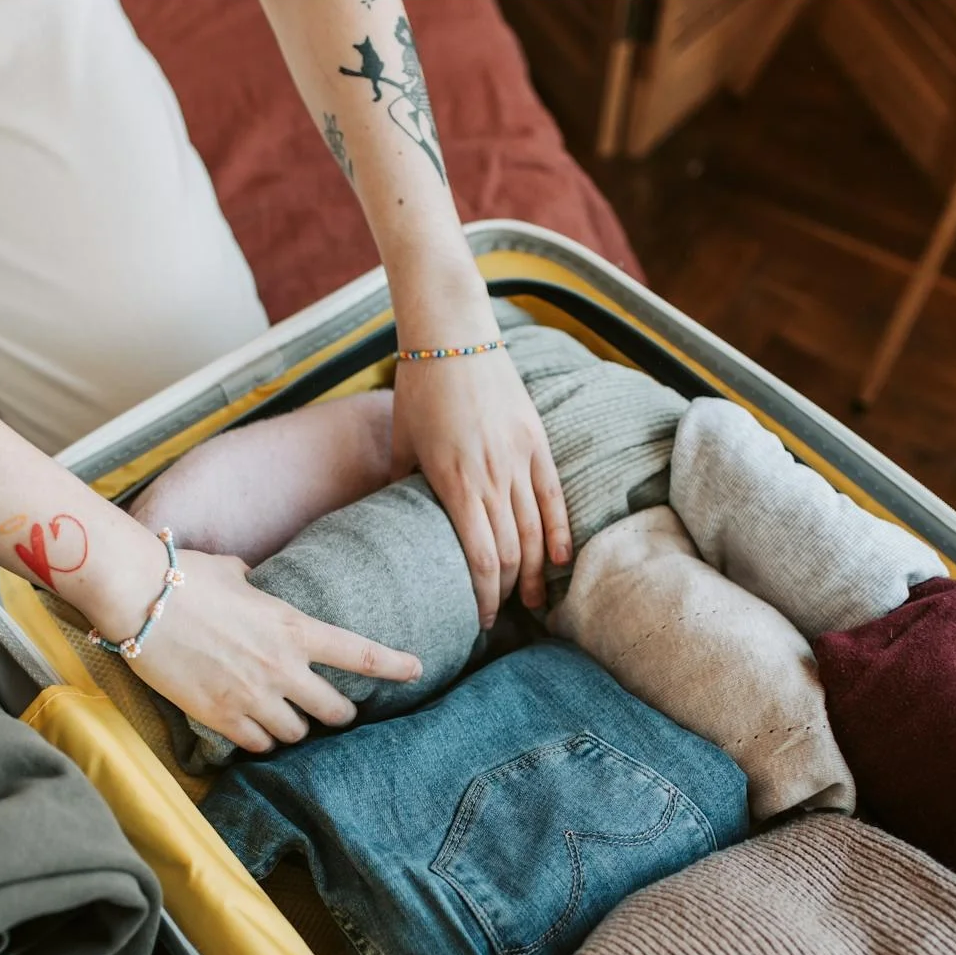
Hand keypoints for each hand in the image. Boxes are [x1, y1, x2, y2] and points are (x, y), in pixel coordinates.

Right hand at [122, 549, 422, 752]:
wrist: (139, 599)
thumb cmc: (184, 576)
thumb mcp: (233, 574)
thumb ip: (254, 585)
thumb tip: (251, 578)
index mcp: (293, 627)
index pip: (360, 653)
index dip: (394, 665)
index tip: (416, 669)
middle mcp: (281, 667)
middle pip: (335, 710)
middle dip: (341, 713)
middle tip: (338, 712)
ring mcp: (252, 696)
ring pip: (297, 734)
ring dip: (295, 729)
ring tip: (285, 720)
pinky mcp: (220, 717)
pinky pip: (258, 744)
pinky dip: (260, 740)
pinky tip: (253, 730)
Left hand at [392, 348, 571, 623]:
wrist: (454, 335)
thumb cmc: (419, 387)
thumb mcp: (401, 441)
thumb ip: (400, 484)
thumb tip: (395, 522)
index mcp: (453, 483)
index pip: (479, 559)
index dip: (484, 596)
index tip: (481, 619)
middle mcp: (491, 477)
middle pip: (510, 553)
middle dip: (508, 593)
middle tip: (505, 616)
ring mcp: (518, 459)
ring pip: (535, 531)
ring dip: (535, 573)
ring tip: (534, 601)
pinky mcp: (537, 441)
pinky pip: (554, 496)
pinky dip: (560, 532)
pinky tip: (560, 560)